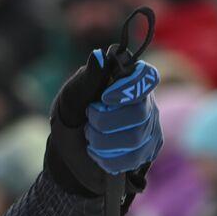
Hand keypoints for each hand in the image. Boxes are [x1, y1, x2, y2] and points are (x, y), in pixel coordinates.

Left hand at [46, 51, 162, 197]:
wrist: (67, 149)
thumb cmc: (72, 113)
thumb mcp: (73, 94)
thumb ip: (88, 77)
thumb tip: (98, 56)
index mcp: (130, 82)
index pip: (146, 77)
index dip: (127, 88)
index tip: (104, 97)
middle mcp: (146, 103)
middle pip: (139, 113)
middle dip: (104, 121)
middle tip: (89, 118)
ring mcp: (149, 129)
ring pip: (135, 139)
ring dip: (102, 140)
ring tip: (90, 136)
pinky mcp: (146, 152)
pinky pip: (132, 159)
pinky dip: (106, 158)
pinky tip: (97, 152)